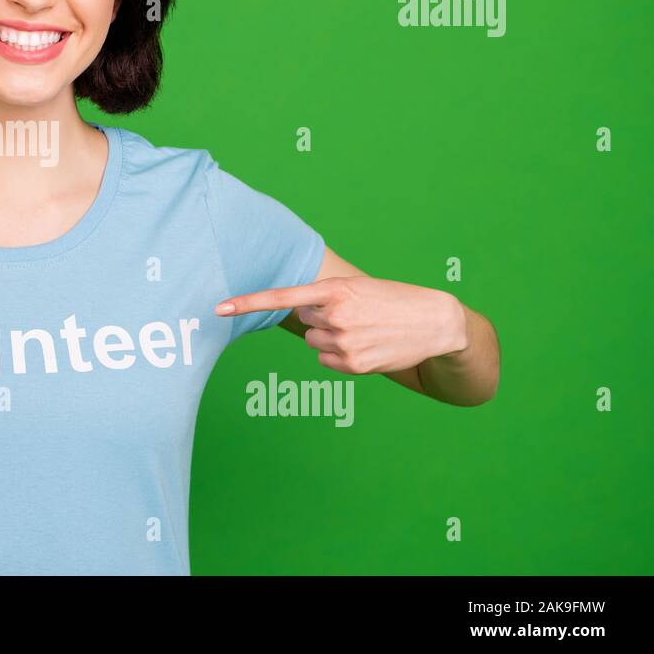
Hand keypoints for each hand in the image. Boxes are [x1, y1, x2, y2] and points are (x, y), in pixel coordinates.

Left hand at [215, 276, 467, 374]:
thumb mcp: (358, 289)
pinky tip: (366, 347)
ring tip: (364, 330)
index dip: (246, 303)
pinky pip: (326, 361)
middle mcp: (335, 316)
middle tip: (355, 315)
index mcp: (334, 290)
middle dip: (322, 318)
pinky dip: (341, 356)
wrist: (436, 322)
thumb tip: (298, 318)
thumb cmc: (392, 300)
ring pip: (314, 342)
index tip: (217, 308)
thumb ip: (325, 299)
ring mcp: (344, 342)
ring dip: (332, 338)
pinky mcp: (353, 365)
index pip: (281, 297)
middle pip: (304, 321)